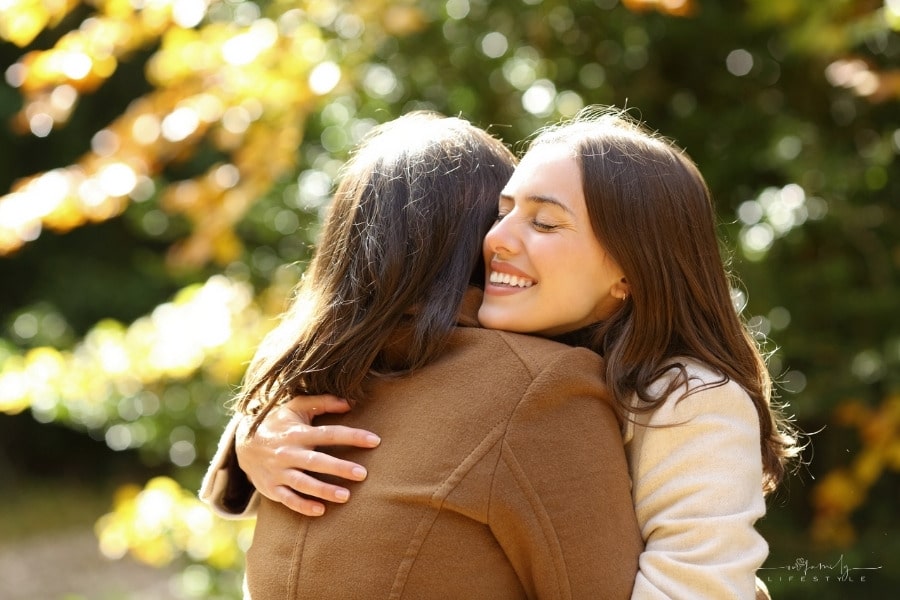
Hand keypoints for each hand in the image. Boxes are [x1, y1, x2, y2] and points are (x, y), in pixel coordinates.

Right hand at [235, 394, 380, 515]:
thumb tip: (349, 403)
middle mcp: (289, 452)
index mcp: (298, 432)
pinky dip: (302, 505)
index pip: (329, 433)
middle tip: (362, 474)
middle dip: (339, 467)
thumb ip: (322, 402)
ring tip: (346, 496)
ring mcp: (279, 471)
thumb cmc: (278, 424)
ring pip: (303, 483)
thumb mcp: (296, 407)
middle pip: (317, 461)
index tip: (375, 440)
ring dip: (323, 490)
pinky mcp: (271, 488)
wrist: (242, 444)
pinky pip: (287, 499)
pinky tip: (321, 511)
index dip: (352, 436)